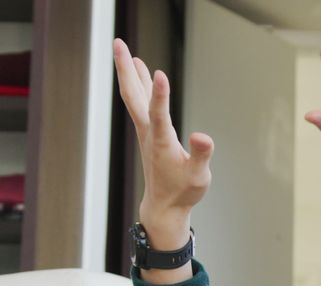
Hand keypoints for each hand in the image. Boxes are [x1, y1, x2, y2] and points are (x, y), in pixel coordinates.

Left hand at [114, 39, 211, 282]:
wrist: (164, 208)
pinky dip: (138, 86)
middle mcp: (149, 132)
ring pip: (133, 97)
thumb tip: (202, 136)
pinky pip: (140, 104)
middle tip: (118, 43)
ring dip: (128, 73)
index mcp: (161, 142)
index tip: (160, 73)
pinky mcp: (149, 134)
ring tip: (126, 52)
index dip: (160, 94)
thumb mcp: (199, 176)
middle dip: (124, 69)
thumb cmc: (183, 192)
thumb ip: (200, 155)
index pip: (158, 113)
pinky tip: (141, 77)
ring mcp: (146, 132)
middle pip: (133, 95)